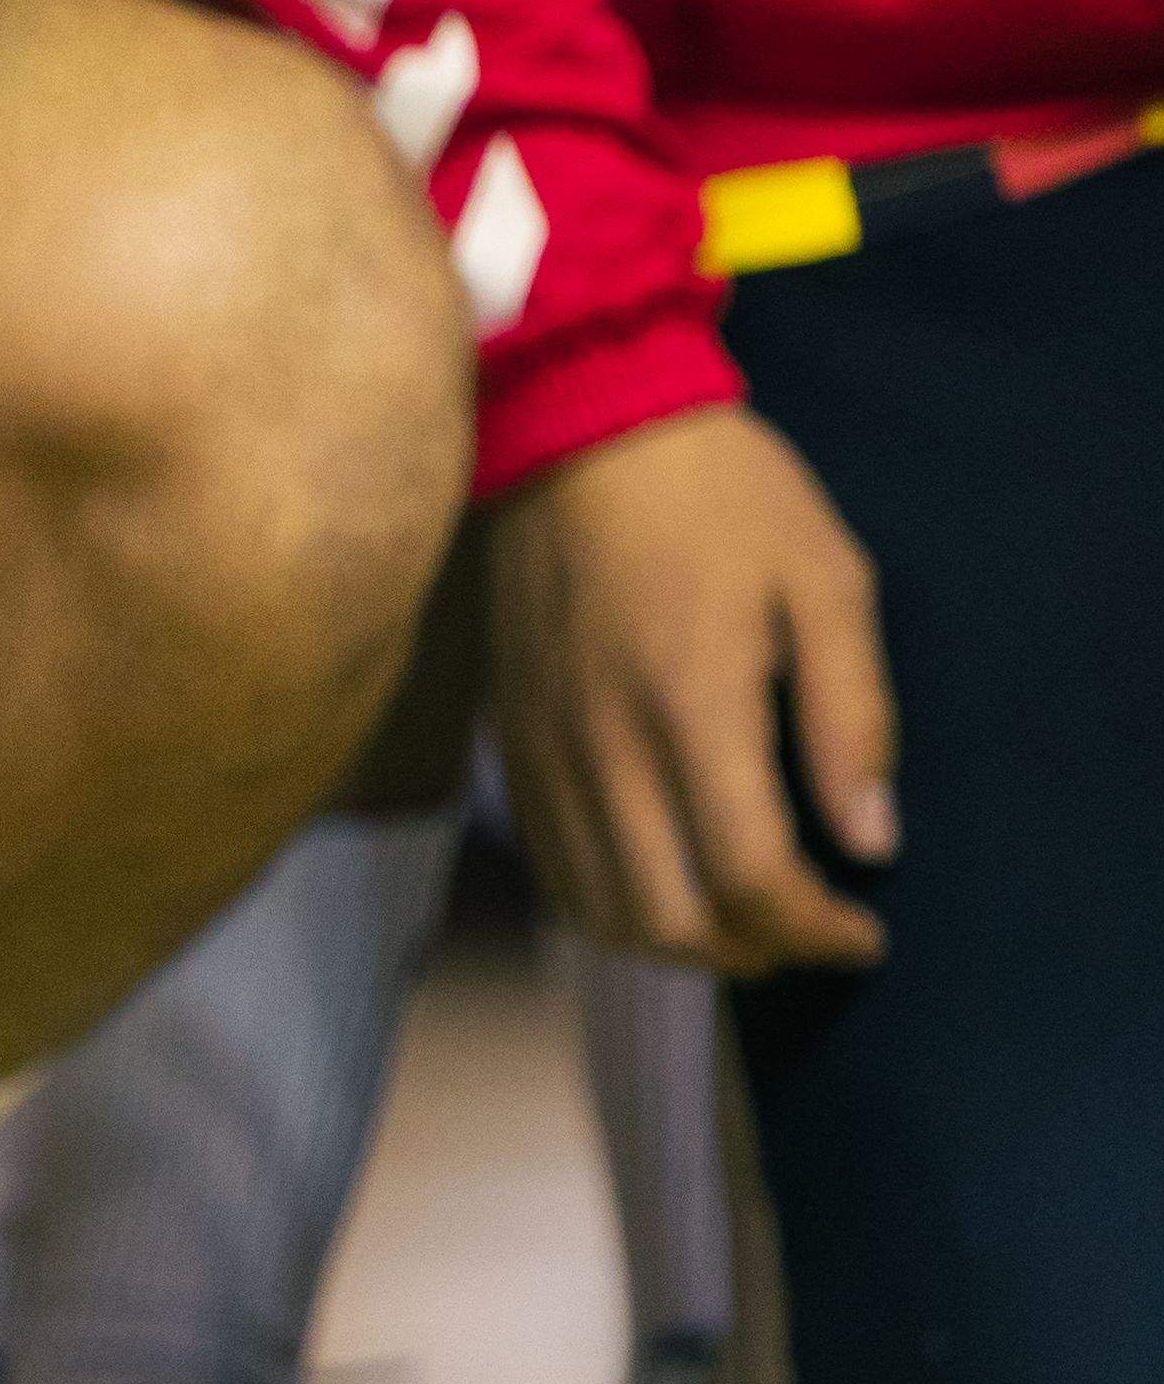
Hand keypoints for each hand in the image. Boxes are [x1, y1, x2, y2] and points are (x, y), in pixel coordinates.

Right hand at [488, 405, 895, 973]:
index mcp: (691, 703)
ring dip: (681, 946)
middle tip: (810, 935)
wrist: (573, 430)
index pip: (746, 874)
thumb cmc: (720, 496)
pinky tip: (667, 888)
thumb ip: (852, 717)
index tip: (864, 931)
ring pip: (599, 911)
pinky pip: (554, 868)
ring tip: (745, 926)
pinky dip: (614, 910)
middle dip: (753, 952)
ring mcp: (545, 753)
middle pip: (666, 918)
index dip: (813, 929)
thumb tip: (870, 839)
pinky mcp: (512, 746)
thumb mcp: (827, 580)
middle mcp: (605, 747)